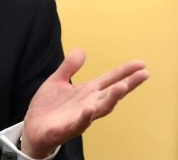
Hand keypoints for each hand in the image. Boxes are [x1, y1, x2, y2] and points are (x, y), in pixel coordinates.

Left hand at [21, 48, 149, 157]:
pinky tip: (89, 109)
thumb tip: (81, 49)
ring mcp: (82, 116)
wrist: (33, 128)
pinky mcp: (69, 128)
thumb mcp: (57, 81)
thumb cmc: (49, 107)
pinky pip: (80, 123)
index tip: (141, 64)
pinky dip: (85, 117)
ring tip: (122, 87)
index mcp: (88, 92)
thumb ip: (69, 67)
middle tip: (143, 74)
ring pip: (102, 108)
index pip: (110, 79)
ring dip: (112, 98)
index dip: (125, 71)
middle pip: (113, 93)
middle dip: (128, 84)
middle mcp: (90, 103)